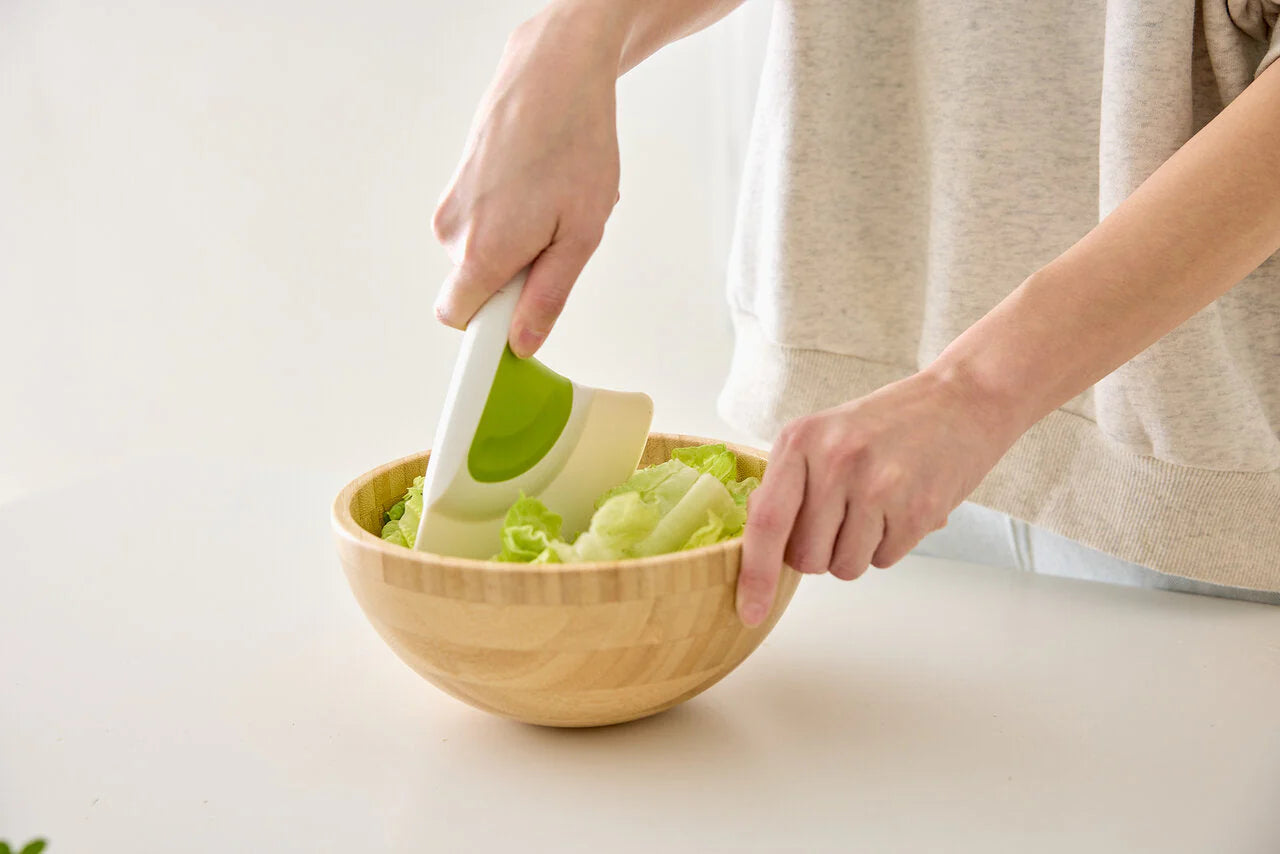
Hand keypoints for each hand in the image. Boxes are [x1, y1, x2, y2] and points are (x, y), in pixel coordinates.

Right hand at [432, 7, 624, 356]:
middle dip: (512, 285)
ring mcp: (449, 207)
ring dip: (514, 249)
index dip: (489, 337)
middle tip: (555, 246)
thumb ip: (548, 296)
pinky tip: (535, 189)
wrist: (553, 74)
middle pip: (474, 293)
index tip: (509, 347)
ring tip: (549, 207)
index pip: (462, 324)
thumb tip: (524, 344)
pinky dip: (506, 223)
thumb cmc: (575, 145)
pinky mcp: (453, 188)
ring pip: (477, 260)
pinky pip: (476, 231)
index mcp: (483, 252)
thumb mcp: (581, 234)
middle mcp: (453, 233)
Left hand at [735, 369, 1023, 625]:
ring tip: (876, 507)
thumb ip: (790, 485)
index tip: (750, 612)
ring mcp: (879, 485)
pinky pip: (885, 561)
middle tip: (844, 515)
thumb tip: (759, 548)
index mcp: (800, 440)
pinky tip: (901, 507)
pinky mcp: (918, 509)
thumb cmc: (885, 425)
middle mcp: (836, 461)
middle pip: (806, 558)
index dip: (755, 574)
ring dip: (857, 552)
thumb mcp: (823, 436)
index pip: (766, 520)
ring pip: (845, 567)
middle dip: (820, 553)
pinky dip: (890, 545)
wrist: (959, 401)